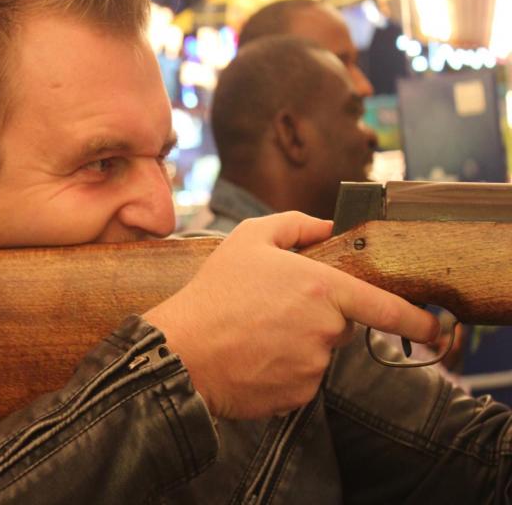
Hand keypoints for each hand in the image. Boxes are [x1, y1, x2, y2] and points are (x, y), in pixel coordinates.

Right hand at [143, 211, 439, 419]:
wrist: (183, 351)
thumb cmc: (214, 293)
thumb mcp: (248, 238)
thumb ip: (294, 223)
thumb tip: (326, 225)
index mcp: (321, 288)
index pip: (386, 308)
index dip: (417, 320)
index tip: (436, 327)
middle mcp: (325, 330)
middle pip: (339, 326)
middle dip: (316, 317)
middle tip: (272, 309)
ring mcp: (313, 367)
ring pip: (318, 354)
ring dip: (297, 344)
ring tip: (255, 333)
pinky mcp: (297, 395)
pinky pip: (301, 380)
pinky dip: (284, 369)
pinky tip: (254, 356)